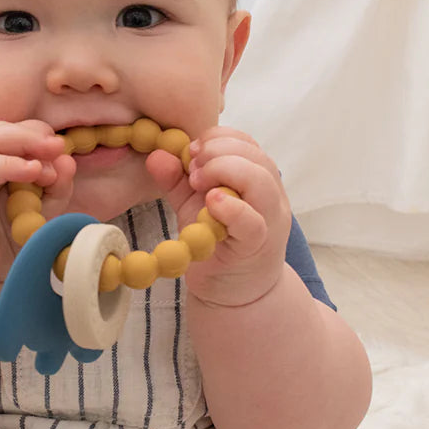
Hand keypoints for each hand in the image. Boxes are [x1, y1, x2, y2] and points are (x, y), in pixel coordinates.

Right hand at [0, 121, 75, 281]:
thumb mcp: (37, 214)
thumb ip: (53, 190)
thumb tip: (67, 161)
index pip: (13, 133)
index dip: (38, 136)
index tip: (62, 148)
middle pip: (0, 131)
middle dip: (32, 136)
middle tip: (58, 147)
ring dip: (21, 145)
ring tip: (46, 162)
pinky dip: (5, 165)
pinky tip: (30, 171)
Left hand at [145, 126, 290, 307]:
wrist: (232, 289)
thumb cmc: (216, 241)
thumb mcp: (193, 204)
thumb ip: (177, 179)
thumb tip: (157, 154)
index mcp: (257, 177)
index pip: (246, 141)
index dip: (216, 139)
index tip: (190, 153)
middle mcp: (271, 194)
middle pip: (254, 155)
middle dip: (216, 153)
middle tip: (191, 171)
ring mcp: (269, 219)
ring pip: (259, 180)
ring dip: (223, 171)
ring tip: (198, 184)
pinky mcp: (258, 245)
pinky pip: (251, 220)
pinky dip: (231, 206)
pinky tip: (211, 202)